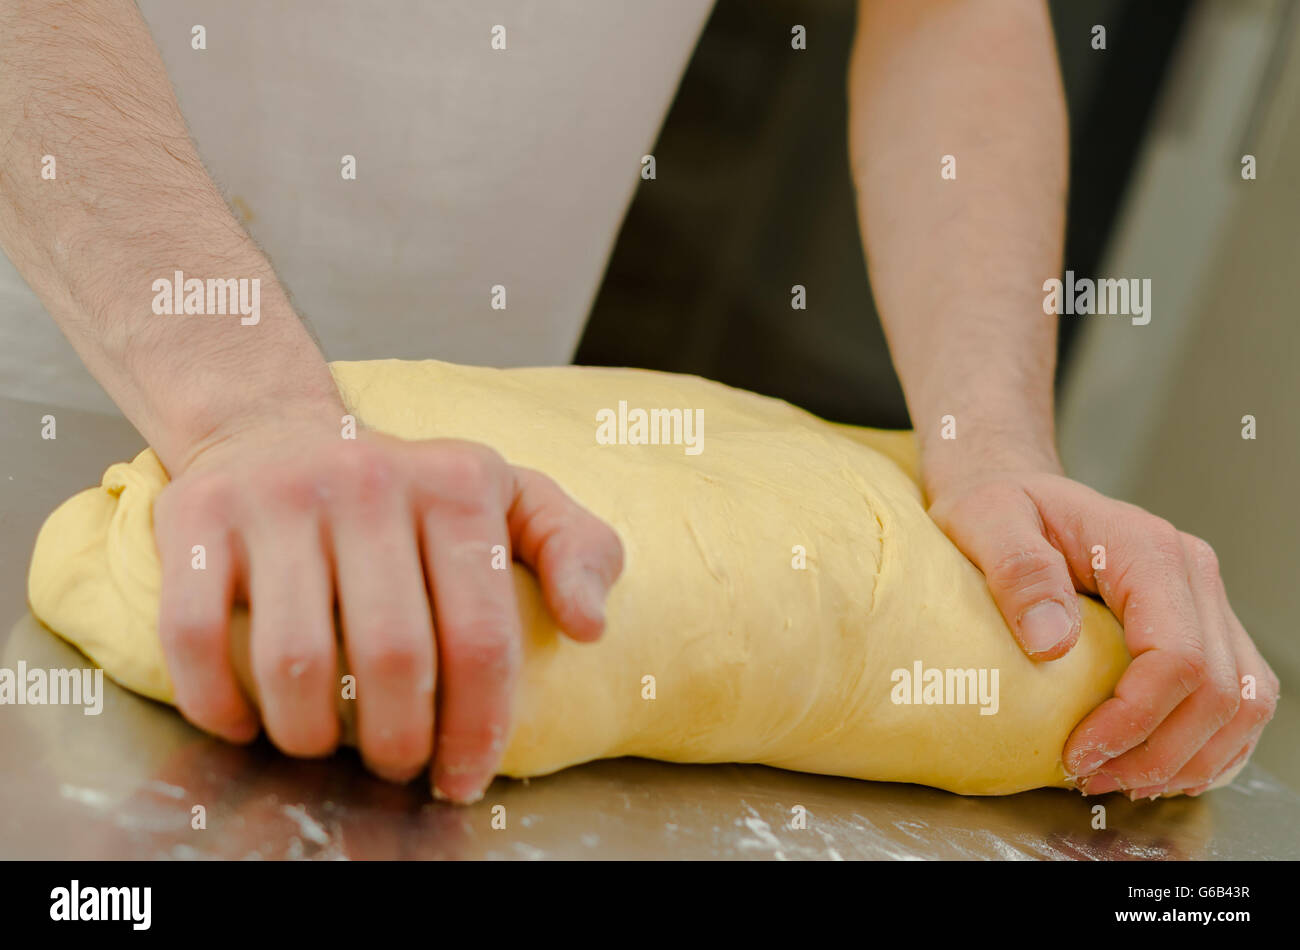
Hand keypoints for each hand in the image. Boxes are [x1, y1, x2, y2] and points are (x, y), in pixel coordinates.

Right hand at [153, 421, 622, 802]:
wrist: (273, 423)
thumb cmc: (407, 487)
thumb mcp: (510, 494)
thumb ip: (574, 548)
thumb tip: (589, 626)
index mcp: (457, 485)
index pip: (481, 637)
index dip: (477, 728)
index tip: (464, 777)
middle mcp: (369, 481)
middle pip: (392, 659)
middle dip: (398, 745)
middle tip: (396, 766)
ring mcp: (278, 496)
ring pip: (296, 662)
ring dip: (311, 737)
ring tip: (325, 747)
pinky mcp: (197, 514)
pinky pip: (196, 637)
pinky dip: (220, 705)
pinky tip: (246, 725)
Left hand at [928, 469, 1278, 798]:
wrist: (1012, 489)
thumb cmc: (997, 505)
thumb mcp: (985, 521)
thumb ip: (1018, 571)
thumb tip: (1052, 642)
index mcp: (1147, 549)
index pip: (1175, 655)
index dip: (1135, 720)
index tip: (1078, 753)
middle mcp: (1191, 574)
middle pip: (1220, 690)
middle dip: (1160, 753)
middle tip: (1092, 780)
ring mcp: (1203, 601)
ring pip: (1244, 701)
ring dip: (1190, 758)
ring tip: (1122, 781)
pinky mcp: (1199, 626)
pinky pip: (1235, 697)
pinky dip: (1206, 744)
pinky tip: (1154, 765)